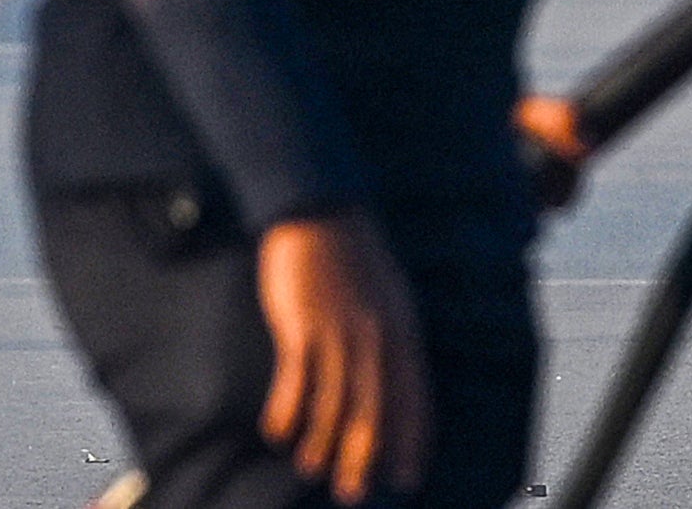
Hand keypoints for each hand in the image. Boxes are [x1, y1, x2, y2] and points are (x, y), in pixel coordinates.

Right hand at [257, 213, 430, 504]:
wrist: (320, 211)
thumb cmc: (352, 258)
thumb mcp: (388, 298)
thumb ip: (391, 339)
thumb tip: (391, 381)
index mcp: (402, 331)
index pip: (414, 398)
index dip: (412, 441)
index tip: (408, 478)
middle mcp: (377, 336)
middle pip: (375, 410)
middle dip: (365, 457)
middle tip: (353, 494)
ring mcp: (340, 331)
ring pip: (335, 403)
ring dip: (322, 442)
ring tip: (311, 468)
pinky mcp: (304, 324)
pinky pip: (296, 380)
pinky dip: (287, 411)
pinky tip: (277, 433)